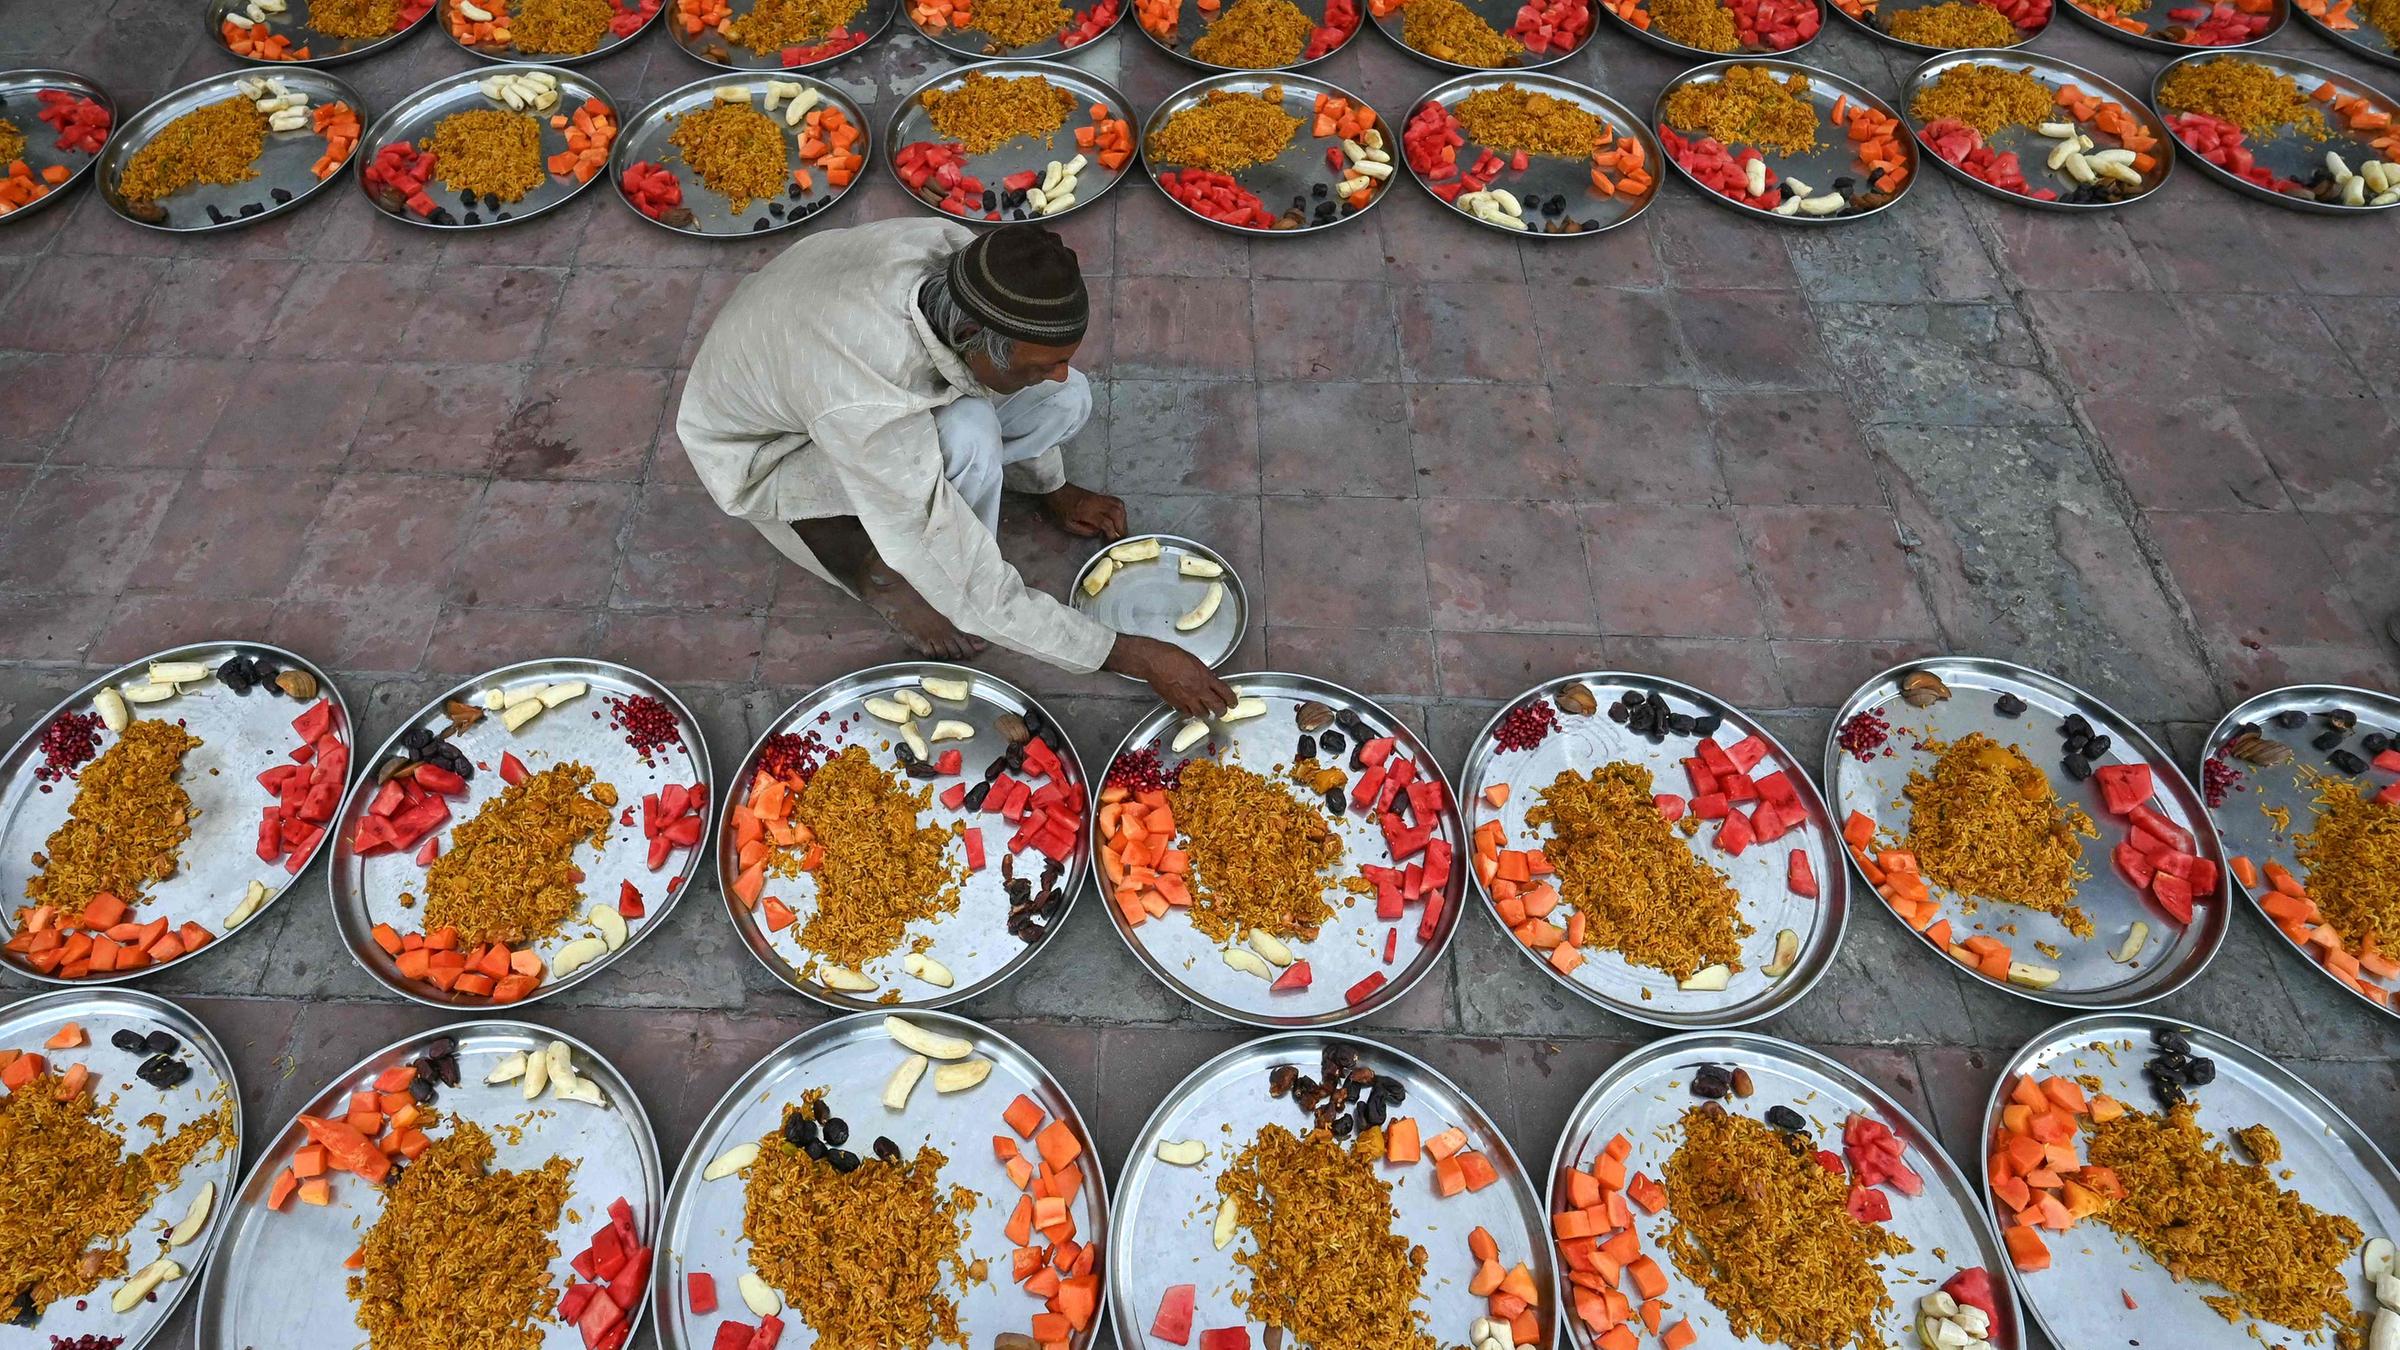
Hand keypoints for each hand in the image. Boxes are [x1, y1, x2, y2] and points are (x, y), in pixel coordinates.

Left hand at [1041, 483, 1126, 539]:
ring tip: (1120, 529)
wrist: (1055, 489)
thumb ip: (1084, 530)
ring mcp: (1098, 497)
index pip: (1106, 523)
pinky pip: (1115, 501)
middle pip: (1117, 513)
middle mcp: (1096, 502)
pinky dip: (1120, 511)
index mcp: (1086, 511)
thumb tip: (1099, 532)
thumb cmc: (1057, 507)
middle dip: (1122, 527)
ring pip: (1119, 505)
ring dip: (1123, 518)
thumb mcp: (1067, 524)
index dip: (1112, 534)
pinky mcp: (1099, 495)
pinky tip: (1117, 518)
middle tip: (1120, 537)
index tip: (1112, 542)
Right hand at [1107, 636, 1234, 719]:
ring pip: (1202, 714)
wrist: (1154, 661)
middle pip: (1217, 708)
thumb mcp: (1196, 662)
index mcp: (1206, 678)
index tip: (1233, 703)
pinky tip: (1190, 708)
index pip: (1225, 693)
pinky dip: (1190, 713)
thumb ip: (1205, 674)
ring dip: (1206, 713)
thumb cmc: (1173, 656)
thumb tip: (1210, 681)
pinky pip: (1186, 713)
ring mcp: (1187, 699)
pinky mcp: (1175, 703)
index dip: (1232, 700)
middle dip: (1222, 711)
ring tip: (1206, 711)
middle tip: (1222, 711)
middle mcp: (1198, 690)